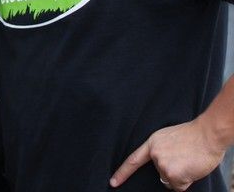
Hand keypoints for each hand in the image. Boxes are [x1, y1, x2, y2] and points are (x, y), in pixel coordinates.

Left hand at [109, 119, 225, 190]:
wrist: (207, 134)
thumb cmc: (193, 136)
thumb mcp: (169, 138)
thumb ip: (161, 150)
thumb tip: (161, 164)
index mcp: (152, 143)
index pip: (133, 160)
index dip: (122, 173)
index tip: (113, 182)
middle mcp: (154, 154)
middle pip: (161, 174)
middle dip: (173, 171)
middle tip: (184, 158)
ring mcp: (162, 164)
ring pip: (171, 181)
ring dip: (181, 176)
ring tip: (189, 161)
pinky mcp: (172, 174)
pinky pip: (179, 187)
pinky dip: (187, 181)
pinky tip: (192, 168)